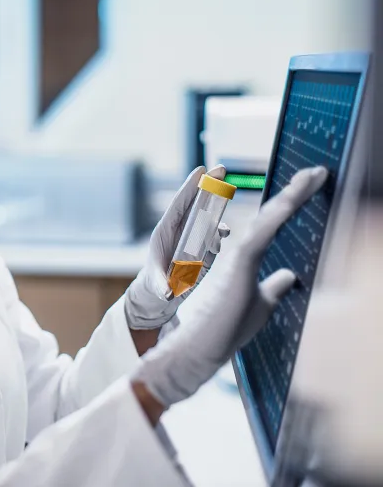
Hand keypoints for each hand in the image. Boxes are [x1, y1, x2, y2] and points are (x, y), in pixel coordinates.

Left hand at [125, 165, 230, 329]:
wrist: (161, 294)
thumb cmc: (154, 285)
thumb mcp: (155, 285)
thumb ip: (161, 286)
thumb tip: (168, 293)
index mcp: (165, 231)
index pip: (178, 204)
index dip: (189, 186)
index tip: (201, 170)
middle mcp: (180, 230)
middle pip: (195, 203)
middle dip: (208, 185)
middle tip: (222, 167)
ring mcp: (193, 237)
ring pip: (207, 217)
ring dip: (217, 211)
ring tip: (224, 219)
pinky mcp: (204, 247)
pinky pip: (214, 235)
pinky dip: (220, 233)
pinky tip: (223, 236)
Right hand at [131, 166, 328, 408]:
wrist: (200, 346)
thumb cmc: (224, 330)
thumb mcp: (260, 305)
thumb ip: (273, 287)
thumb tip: (289, 275)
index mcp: (248, 260)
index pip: (274, 226)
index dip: (293, 206)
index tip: (311, 186)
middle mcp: (244, 251)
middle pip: (274, 216)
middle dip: (297, 192)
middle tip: (318, 172)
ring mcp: (241, 254)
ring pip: (271, 217)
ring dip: (294, 195)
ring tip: (313, 176)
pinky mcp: (240, 261)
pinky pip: (264, 231)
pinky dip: (280, 213)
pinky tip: (294, 197)